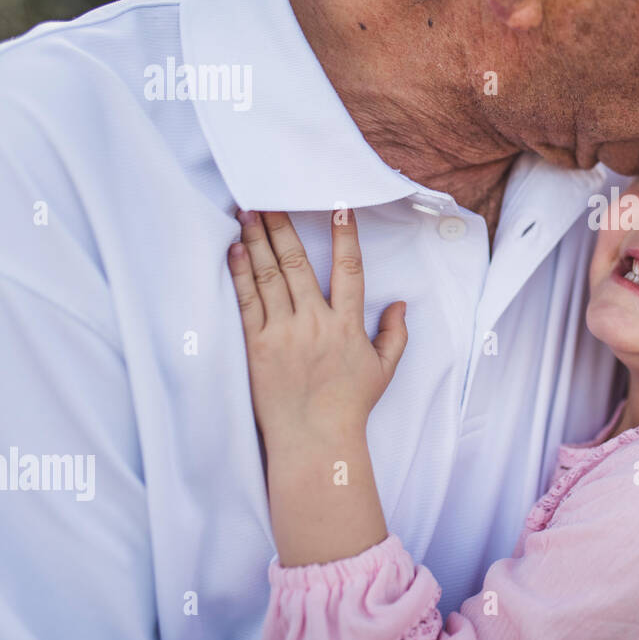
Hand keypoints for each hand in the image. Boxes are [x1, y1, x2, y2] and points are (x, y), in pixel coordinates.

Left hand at [227, 208, 406, 452]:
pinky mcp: (256, 348)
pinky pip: (247, 302)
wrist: (314, 441)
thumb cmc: (350, 407)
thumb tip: (402, 304)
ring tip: (249, 212)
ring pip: (268, 276)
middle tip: (271, 198)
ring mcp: (283, 334)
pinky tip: (237, 249)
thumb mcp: (384, 370)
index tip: (337, 207)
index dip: (344, 235)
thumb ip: (396, 334)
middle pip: (297, 263)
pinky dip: (241, 273)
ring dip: (257, 241)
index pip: (349, 270)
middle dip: (283, 227)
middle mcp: (315, 324)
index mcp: (348, 326)